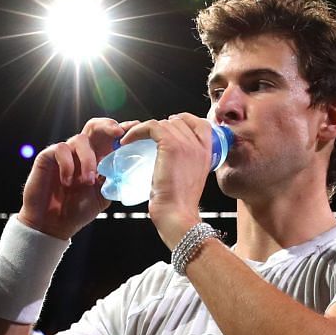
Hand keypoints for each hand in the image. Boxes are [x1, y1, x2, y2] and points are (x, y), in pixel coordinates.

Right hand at [18, 117, 135, 239]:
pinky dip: (68, 165)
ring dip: (88, 159)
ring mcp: (65, 154)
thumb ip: (113, 180)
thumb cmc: (76, 210)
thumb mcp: (102, 196)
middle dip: (108, 126)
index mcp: (97, 160)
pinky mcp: (48, 157)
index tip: (135, 127)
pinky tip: (67, 182)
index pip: (110, 138)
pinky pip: (61, 149)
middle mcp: (81, 153)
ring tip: (88, 181)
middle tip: (118, 132)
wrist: (53, 225)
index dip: (122, 130)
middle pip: (94, 127)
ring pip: (80, 139)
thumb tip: (127, 167)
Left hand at [135, 113, 215, 249]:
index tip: (169, 125)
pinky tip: (127, 141)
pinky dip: (136, 131)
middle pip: (179, 121)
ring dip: (145, 129)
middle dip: (161, 126)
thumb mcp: (191, 180)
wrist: (178, 215)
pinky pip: (151, 127)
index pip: (202, 124)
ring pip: (163, 123)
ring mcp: (186, 144)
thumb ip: (188, 166)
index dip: (185, 120)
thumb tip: (175, 163)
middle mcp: (200, 145)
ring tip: (133, 141)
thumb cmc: (180, 205)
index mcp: (208, 152)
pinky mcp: (171, 146)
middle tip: (145, 138)